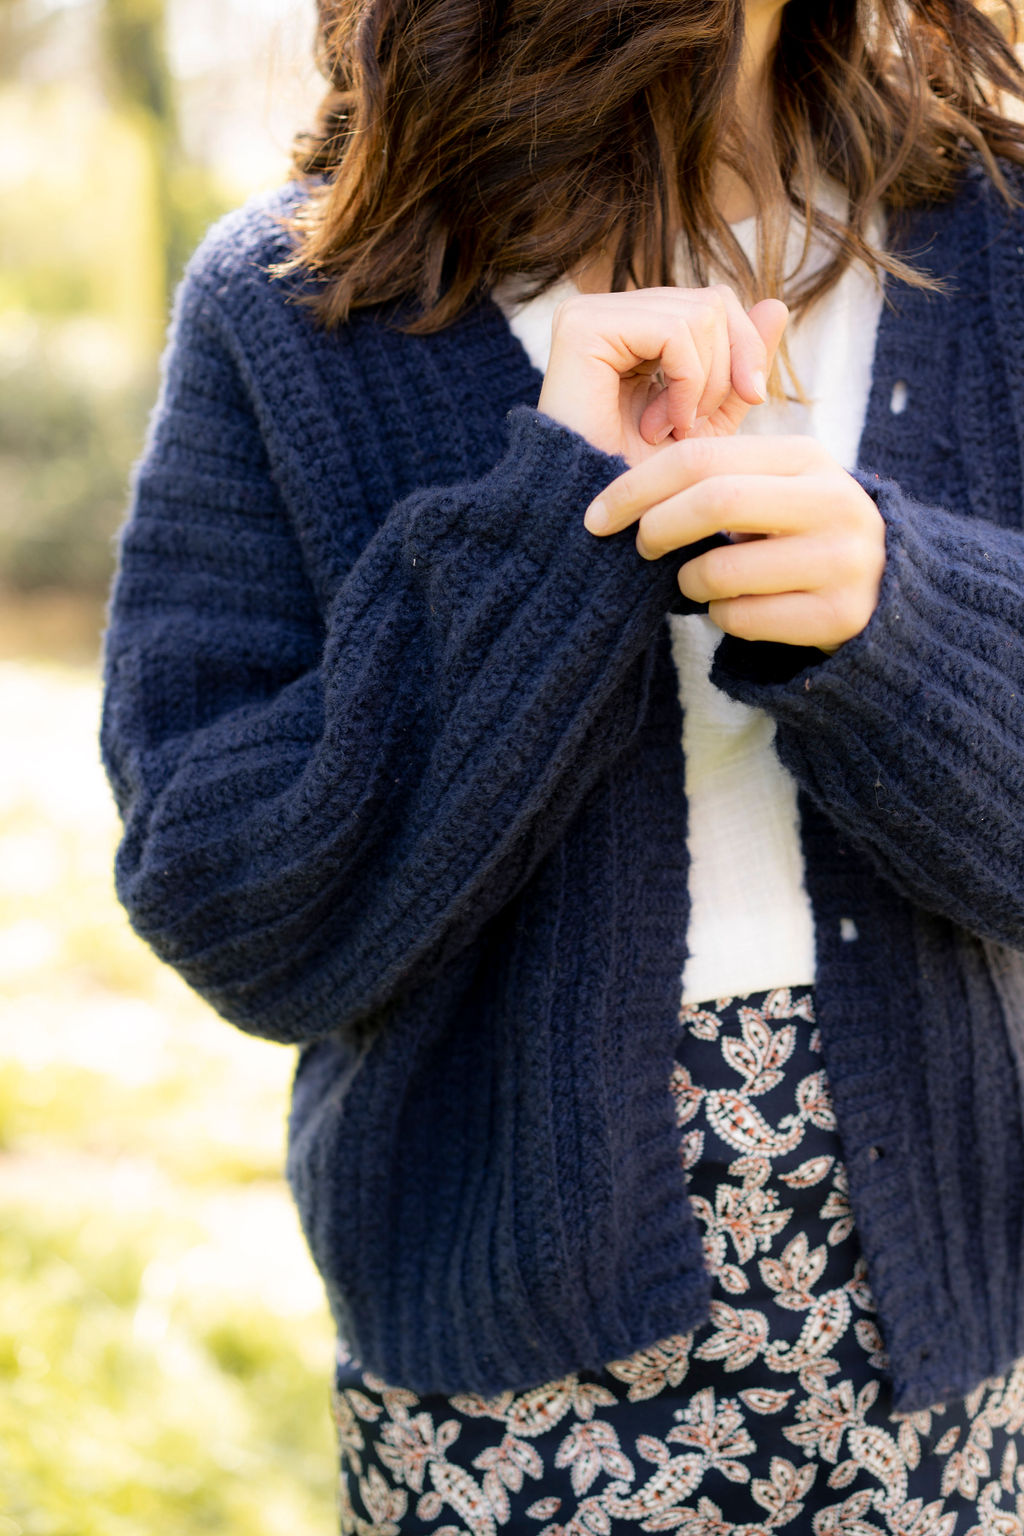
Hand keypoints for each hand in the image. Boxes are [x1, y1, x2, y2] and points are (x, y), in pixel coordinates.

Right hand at [537, 285, 789, 466]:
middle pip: (713, 301)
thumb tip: (778, 302)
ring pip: (700, 313)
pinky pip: (674, 331)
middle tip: (693, 428)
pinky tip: (658, 426)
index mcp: (634, 327)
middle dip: (725, 371)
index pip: (714, 302)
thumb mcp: (710, 419)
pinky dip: (685, 384)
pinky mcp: (582, 326)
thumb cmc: (645, 485)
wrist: (594, 527)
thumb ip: (739, 362)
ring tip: (668, 432)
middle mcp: (609, 312)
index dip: (745, 348)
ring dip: (702, 387)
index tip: (749, 400)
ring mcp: (590, 313)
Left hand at [583, 435, 886, 652]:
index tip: (597, 514)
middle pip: (714, 502)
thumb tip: (620, 483)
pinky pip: (742, 618)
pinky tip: (736, 607)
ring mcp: (841, 561)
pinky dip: (720, 616)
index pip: (702, 457)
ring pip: (722, 572)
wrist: (886, 593)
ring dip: (689, 583)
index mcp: (807, 458)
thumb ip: (718, 474)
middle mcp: (832, 502)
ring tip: (699, 582)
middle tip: (639, 548)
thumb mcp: (775, 487)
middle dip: (657, 527)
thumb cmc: (799, 535)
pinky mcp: (838, 615)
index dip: (637, 485)